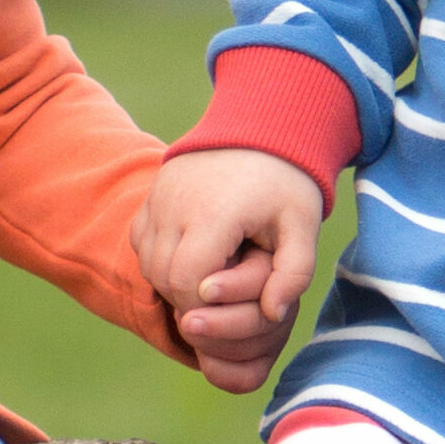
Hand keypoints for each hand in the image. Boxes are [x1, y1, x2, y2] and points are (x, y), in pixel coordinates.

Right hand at [134, 149, 325, 394]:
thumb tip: (274, 315)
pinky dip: (160, 259)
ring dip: (172, 281)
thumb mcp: (303, 227)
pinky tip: (192, 255)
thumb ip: (294, 275)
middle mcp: (175, 204)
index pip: (186, 283)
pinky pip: (141, 242)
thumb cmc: (285, 184)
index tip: (229, 304)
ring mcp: (158, 197)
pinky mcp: (151, 194)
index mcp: (213, 214)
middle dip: (189, 298)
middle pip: (162, 277)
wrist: (261, 128)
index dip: (205, 305)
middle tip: (222, 294)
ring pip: (148, 263)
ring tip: (210, 274)